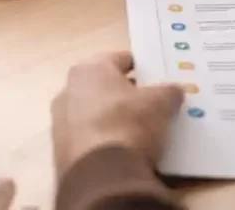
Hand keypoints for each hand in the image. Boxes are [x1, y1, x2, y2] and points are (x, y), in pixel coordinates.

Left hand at [51, 51, 184, 177]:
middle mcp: (68, 90)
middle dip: (125, 93)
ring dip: (111, 117)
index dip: (141, 67)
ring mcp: (60, 122)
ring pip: (93, 112)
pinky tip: (121, 149)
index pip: (120, 59)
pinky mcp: (61, 150)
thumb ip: (168, 92)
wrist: (102, 175)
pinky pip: (88, 136)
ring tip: (138, 129)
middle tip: (150, 103)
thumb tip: (174, 91)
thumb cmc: (129, 123)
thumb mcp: (160, 103)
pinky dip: (102, 139)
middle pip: (103, 86)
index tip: (157, 78)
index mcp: (89, 69)